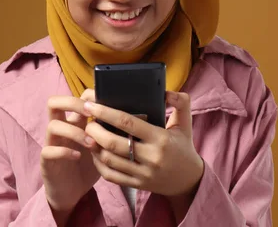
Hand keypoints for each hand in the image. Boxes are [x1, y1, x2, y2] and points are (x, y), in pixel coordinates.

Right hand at [40, 90, 99, 222]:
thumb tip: (134, 119)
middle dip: (73, 104)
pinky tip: (78, 156)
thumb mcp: (100, 146)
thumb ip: (109, 132)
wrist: (71, 191)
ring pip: (53, 126)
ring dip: (74, 132)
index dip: (86, 95)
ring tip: (91, 143)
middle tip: (90, 113)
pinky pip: (49, 150)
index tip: (104, 102)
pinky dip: (65, 151)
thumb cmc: (88, 166)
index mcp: (74, 122)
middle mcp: (60, 128)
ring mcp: (51, 143)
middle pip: (54, 103)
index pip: (73, 97)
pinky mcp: (46, 160)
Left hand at [83, 91, 203, 198]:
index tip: (91, 105)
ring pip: (109, 160)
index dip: (106, 112)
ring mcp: (143, 173)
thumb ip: (180, 103)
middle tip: (87, 120)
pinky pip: (111, 175)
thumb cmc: (183, 146)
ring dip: (94, 146)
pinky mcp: (137, 185)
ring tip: (88, 134)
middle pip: (113, 143)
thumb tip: (166, 92)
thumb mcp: (186, 123)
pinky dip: (99, 164)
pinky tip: (95, 152)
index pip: (128, 122)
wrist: (189, 180)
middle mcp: (151, 157)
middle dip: (95, 131)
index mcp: (160, 138)